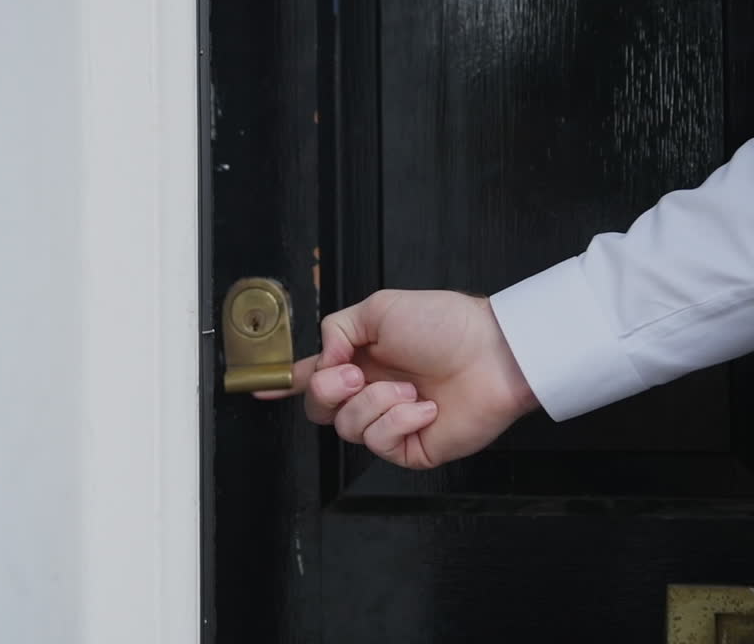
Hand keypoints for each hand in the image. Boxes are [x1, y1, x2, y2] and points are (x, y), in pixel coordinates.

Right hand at [256, 290, 539, 468]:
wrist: (492, 353)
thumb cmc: (445, 324)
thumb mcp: (379, 308)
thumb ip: (337, 328)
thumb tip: (322, 358)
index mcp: (360, 358)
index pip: (315, 376)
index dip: (285, 384)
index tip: (261, 389)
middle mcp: (371, 391)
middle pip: (320, 409)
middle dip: (330, 391)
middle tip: (356, 374)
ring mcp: (391, 421)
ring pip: (347, 428)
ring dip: (375, 403)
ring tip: (409, 387)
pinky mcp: (410, 446)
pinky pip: (381, 443)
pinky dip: (400, 420)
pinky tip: (425, 407)